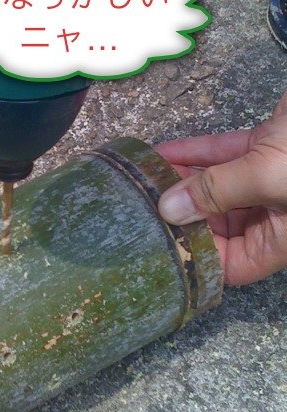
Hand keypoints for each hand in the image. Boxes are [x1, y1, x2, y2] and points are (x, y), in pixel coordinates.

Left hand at [156, 92, 286, 284]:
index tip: (159, 241)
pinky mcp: (270, 146)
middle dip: (181, 213)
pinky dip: (195, 153)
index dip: (198, 256)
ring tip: (143, 177)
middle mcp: (280, 214)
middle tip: (140, 206)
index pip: (234, 265)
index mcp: (286, 237)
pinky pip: (225, 156)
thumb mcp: (269, 175)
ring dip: (182, 180)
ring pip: (218, 187)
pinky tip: (162, 151)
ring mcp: (273, 178)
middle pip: (220, 225)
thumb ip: (218, 192)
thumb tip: (169, 211)